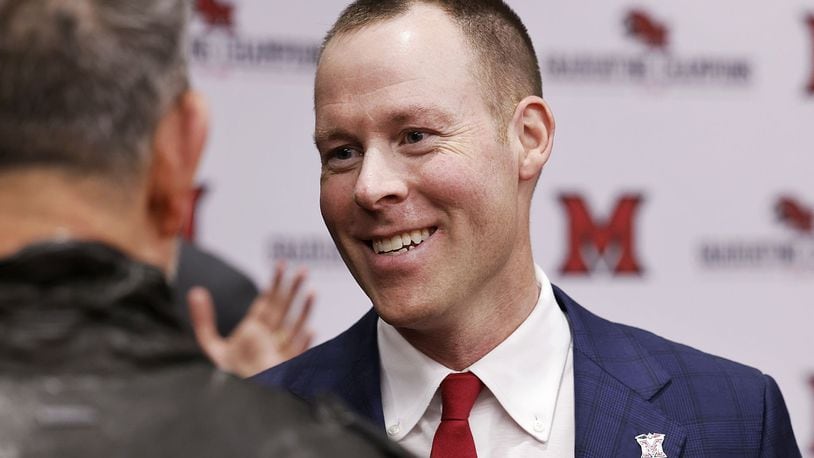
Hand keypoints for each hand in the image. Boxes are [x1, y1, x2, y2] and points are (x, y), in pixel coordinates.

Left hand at [187, 262, 313, 376]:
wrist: (236, 401)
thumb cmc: (228, 376)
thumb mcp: (212, 346)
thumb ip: (203, 320)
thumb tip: (196, 291)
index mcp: (256, 331)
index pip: (268, 303)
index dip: (274, 283)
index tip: (281, 265)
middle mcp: (271, 339)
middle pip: (283, 309)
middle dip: (292, 290)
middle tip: (301, 269)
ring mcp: (281, 352)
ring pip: (294, 326)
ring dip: (303, 309)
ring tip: (310, 290)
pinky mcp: (287, 368)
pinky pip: (298, 353)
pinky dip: (304, 342)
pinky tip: (311, 329)